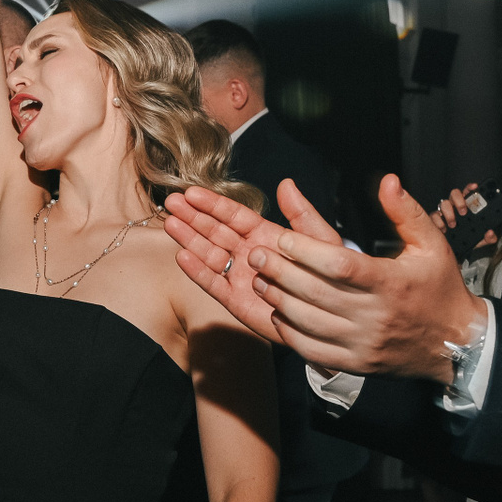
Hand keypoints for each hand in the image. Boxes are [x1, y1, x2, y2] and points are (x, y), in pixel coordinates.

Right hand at [163, 178, 337, 347]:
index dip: (213, 204)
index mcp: (265, 235)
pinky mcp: (236, 300)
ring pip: (209, 254)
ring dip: (190, 239)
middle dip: (193, 217)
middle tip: (171, 202)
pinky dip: (197, 272)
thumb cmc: (330, 277)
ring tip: (170, 223)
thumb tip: (286, 184)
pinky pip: (213, 284)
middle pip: (215, 231)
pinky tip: (182, 257)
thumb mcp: (321, 241)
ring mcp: (240, 276)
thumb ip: (302, 214)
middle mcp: (248, 253)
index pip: (234, 215)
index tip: (192, 192)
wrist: (331, 317)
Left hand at [167, 175, 483, 383]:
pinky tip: (278, 314)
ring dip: (278, 301)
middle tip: (255, 255)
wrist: (456, 343)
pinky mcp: (355, 363)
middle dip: (280, 272)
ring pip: (309, 322)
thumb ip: (406, 212)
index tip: (280, 237)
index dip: (305, 251)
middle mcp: (374, 315)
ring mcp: (363, 343)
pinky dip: (290, 333)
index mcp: (391, 283)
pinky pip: (312, 350)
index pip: (340, 265)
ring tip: (260, 280)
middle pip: (316, 293)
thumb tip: (386, 180)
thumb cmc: (439, 288)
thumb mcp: (431, 245)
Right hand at [430, 182, 496, 250]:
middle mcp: (454, 205)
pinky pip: (434, 216)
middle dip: (459, 201)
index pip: (468, 192)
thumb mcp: (480, 239)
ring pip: (444, 203)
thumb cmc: (468, 239)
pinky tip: (444, 229)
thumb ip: (489, 237)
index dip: (471, 188)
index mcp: (466, 205)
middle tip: (464, 212)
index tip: (475, 187)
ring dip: (449, 213)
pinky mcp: (435, 219)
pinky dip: (439, 222)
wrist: (456, 249)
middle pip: (455, 193)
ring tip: (453, 224)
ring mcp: (444, 211)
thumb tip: (491, 233)